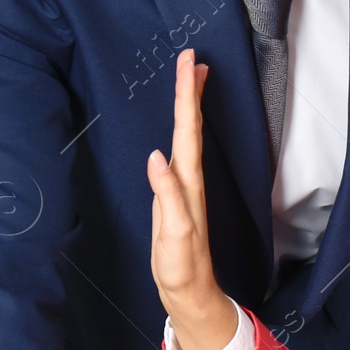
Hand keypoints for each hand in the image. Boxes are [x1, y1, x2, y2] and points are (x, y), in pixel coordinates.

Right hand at [147, 47, 236, 349]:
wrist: (189, 291)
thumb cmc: (181, 266)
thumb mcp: (172, 233)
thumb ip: (166, 196)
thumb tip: (157, 158)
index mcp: (187, 183)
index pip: (187, 131)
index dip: (187, 97)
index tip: (190, 64)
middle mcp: (189, 180)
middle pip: (189, 127)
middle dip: (190, 92)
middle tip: (192, 58)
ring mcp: (184, 187)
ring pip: (187, 137)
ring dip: (189, 107)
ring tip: (191, 79)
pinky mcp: (176, 197)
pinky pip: (179, 153)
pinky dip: (180, 132)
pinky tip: (177, 127)